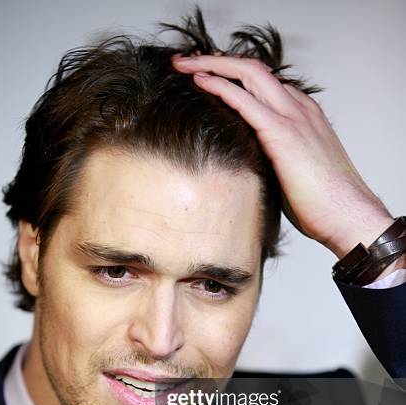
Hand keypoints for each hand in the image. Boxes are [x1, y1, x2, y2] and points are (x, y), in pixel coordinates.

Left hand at [172, 55, 394, 259]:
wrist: (347, 215)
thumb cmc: (322, 203)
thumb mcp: (293, 172)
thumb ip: (272, 158)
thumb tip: (246, 166)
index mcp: (303, 116)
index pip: (265, 84)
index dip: (235, 77)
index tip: (208, 79)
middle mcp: (299, 108)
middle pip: (254, 69)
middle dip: (218, 62)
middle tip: (188, 65)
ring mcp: (293, 117)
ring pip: (248, 73)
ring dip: (212, 66)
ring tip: (185, 67)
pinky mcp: (283, 133)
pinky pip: (245, 100)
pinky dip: (221, 86)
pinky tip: (201, 83)